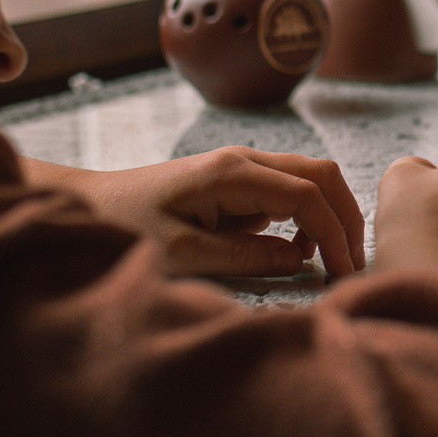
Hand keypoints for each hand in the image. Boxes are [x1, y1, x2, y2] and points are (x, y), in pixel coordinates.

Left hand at [28, 149, 364, 278]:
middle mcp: (244, 160)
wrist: (85, 204)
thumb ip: (245, 257)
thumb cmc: (122, 225)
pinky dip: (306, 219)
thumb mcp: (181, 253)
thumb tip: (299, 260)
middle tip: (352, 267)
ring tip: (331, 263)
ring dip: (329, 217)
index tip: (343, 275)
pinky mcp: (235, 184)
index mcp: (233, 172)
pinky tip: (296, 251)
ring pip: (311, 179)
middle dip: (346, 219)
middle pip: (322, 175)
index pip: (310, 194)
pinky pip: (287, 193)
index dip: (336, 235)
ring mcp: (241, 169)